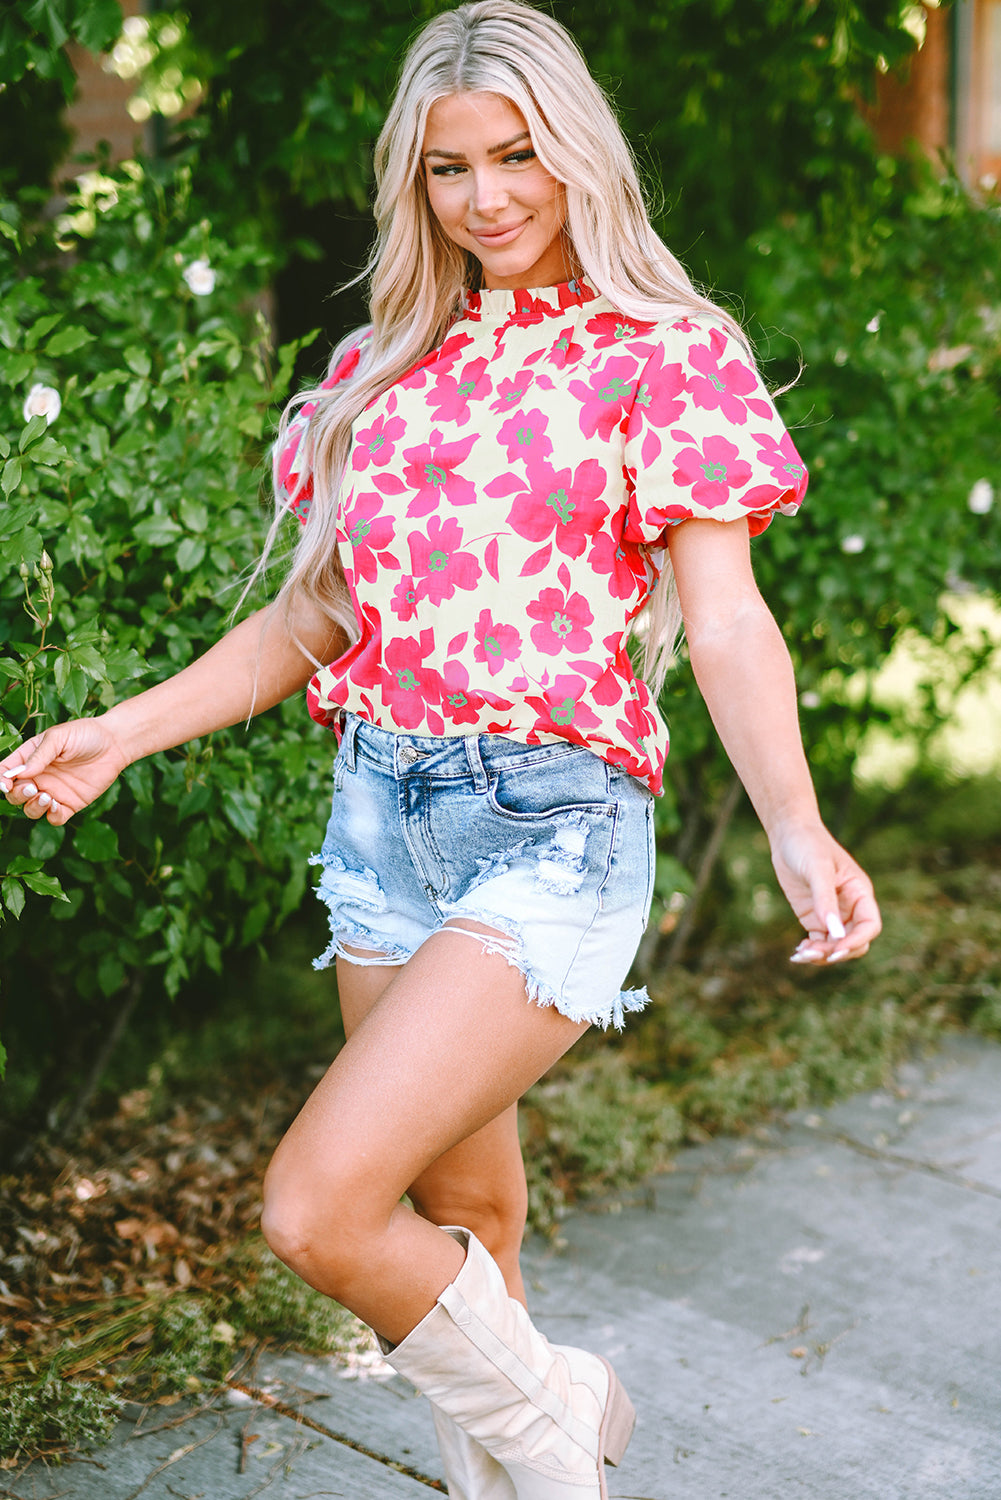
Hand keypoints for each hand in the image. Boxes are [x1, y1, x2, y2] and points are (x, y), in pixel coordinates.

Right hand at [0, 719, 129, 824]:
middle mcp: (38, 777)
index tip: (5, 783)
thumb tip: (20, 774)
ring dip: (32, 807)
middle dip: (17, 794)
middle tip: (32, 788)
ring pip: (31, 809)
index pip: (5, 772)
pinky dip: (51, 816)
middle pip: (15, 795)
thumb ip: (39, 755)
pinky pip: (54, 818)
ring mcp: (53, 792)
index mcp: (29, 759)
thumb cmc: (85, 734)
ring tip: (46, 796)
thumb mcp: (59, 738)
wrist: (115, 743)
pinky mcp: (70, 804)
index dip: (0, 780)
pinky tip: (56, 806)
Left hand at [769, 821, 880, 965]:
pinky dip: (812, 951)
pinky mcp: (814, 917)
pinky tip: (798, 952)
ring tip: (800, 955)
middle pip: (855, 942)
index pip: (870, 926)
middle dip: (837, 952)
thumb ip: (825, 900)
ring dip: (822, 955)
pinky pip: (820, 942)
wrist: (788, 834)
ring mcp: (832, 914)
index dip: (857, 941)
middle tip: (812, 953)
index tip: (836, 949)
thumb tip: (835, 932)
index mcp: (860, 893)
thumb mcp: (818, 869)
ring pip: (836, 945)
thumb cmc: (808, 844)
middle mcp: (850, 907)